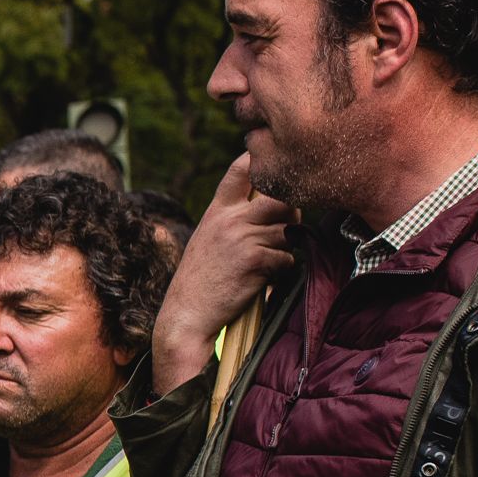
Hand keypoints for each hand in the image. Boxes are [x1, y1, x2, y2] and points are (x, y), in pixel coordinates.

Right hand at [153, 154, 294, 392]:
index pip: (241, 171)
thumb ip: (233, 221)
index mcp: (216, 212)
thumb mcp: (208, 240)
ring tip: (268, 262)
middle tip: (285, 229)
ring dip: (286, 247)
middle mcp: (229, 219)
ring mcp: (242, 238)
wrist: (186, 315)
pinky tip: (263, 279)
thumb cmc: (200, 282)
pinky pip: (287, 258)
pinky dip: (281, 271)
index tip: (273, 164)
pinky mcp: (256, 260)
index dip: (261, 161)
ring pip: (288, 231)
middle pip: (279, 198)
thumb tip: (276, 210)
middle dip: (291, 212)